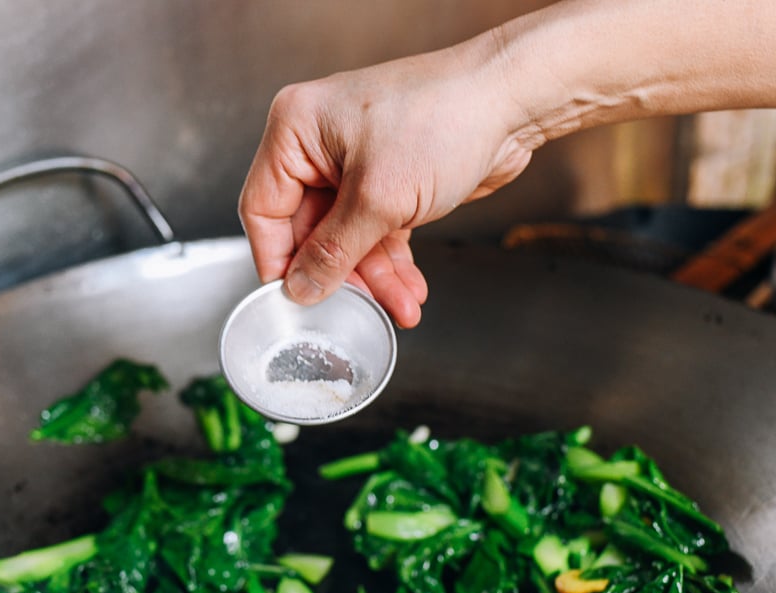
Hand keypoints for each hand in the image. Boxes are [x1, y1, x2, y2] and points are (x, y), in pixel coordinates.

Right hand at [238, 35, 536, 327]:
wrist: (513, 101)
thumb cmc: (446, 116)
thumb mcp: (379, 198)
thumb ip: (333, 251)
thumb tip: (300, 287)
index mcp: (297, 129)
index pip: (263, 208)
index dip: (277, 259)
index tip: (294, 298)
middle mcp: (319, 144)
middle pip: (309, 230)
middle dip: (341, 273)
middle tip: (357, 307)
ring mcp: (354, 162)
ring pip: (347, 237)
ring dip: (374, 276)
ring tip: (399, 304)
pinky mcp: (387, 179)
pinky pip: (375, 232)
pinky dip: (392, 262)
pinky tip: (408, 289)